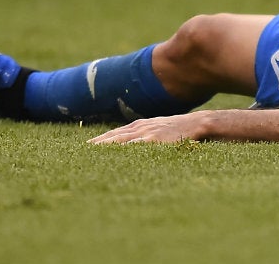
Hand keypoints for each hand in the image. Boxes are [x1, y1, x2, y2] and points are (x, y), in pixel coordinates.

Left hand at [88, 111, 210, 143]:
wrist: (200, 123)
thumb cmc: (183, 129)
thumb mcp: (162, 130)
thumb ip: (149, 136)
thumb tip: (139, 147)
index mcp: (141, 125)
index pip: (115, 134)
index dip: (100, 141)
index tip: (86, 148)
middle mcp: (141, 127)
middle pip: (113, 136)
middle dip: (96, 144)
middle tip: (78, 153)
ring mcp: (147, 133)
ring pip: (119, 140)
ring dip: (103, 147)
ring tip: (88, 155)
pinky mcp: (154, 140)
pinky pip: (133, 146)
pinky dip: (121, 149)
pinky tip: (110, 154)